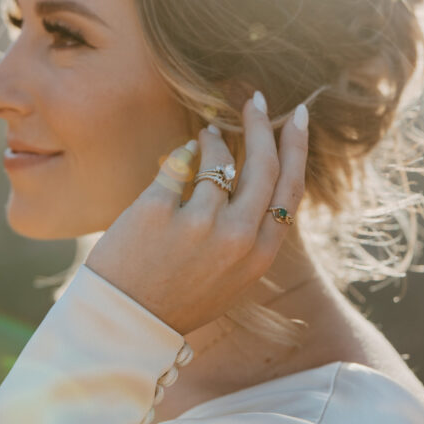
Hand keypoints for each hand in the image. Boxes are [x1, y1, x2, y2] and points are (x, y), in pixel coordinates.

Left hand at [85, 92, 308, 335]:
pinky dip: (185, 151)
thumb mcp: (233, 276)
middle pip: (263, 164)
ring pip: (219, 159)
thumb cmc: (179, 298)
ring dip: (216, 138)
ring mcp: (197, 223)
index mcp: (259, 255)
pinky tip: (184, 151)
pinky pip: (180, 163)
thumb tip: (260, 174)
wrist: (125, 322)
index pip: (291, 188)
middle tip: (258, 100)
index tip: (298, 117)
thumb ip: (251, 233)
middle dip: (264, 124)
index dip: (298, 147)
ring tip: (209, 134)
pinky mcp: (157, 210)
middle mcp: (236, 237)